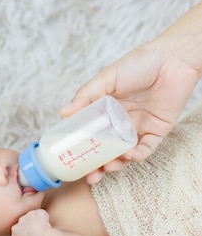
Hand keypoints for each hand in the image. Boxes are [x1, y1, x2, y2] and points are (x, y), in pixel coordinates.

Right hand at [10, 209, 50, 235]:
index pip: (18, 233)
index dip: (25, 234)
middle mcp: (17, 226)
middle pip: (23, 223)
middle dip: (29, 226)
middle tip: (38, 233)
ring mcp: (24, 217)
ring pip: (31, 217)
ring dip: (37, 221)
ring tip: (43, 230)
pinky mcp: (34, 212)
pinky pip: (40, 213)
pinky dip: (44, 217)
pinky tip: (47, 225)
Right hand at [61, 37, 200, 182]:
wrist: (172, 59)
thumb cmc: (139, 63)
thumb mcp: (106, 78)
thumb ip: (86, 96)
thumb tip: (64, 113)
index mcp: (107, 108)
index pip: (92, 132)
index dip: (83, 147)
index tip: (71, 159)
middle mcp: (121, 119)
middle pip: (107, 148)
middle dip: (98, 165)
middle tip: (90, 175)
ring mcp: (139, 126)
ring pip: (125, 153)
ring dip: (116, 163)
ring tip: (108, 167)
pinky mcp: (157, 130)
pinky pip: (146, 148)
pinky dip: (137, 156)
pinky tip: (129, 156)